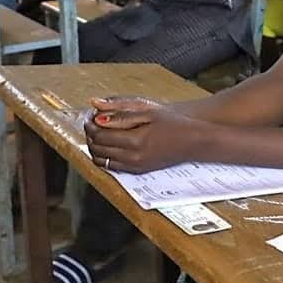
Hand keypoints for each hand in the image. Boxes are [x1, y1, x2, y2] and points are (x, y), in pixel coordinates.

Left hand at [84, 96, 200, 172]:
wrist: (192, 141)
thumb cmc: (173, 123)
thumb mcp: (148, 112)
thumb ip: (122, 115)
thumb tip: (98, 117)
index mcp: (135, 140)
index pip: (100, 135)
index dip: (90, 124)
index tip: (90, 116)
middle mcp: (133, 157)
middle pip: (98, 148)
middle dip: (90, 135)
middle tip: (91, 123)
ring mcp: (135, 166)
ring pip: (102, 160)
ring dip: (95, 147)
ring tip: (98, 134)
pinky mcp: (138, 170)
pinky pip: (112, 167)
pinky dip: (104, 157)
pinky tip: (108, 145)